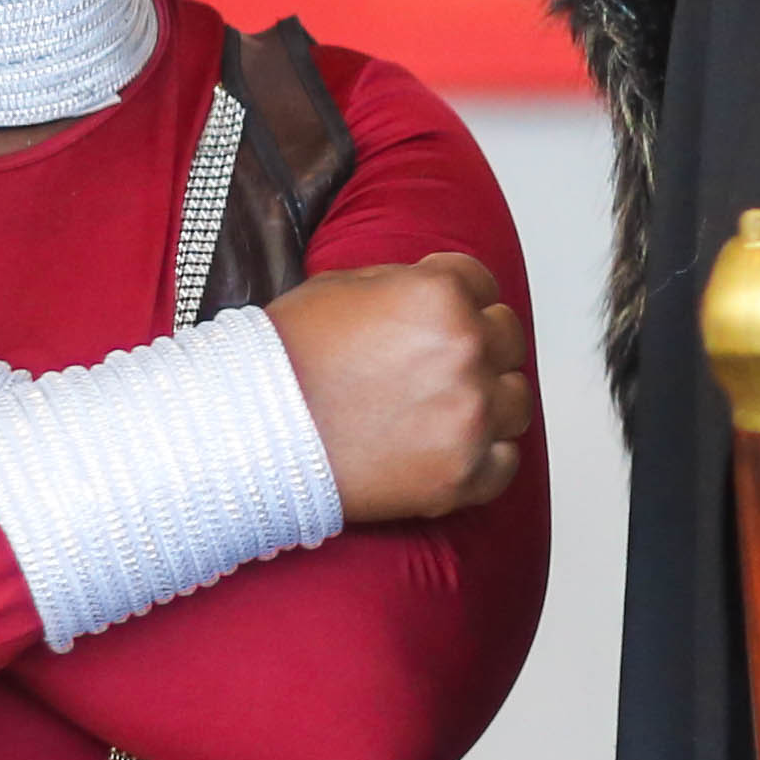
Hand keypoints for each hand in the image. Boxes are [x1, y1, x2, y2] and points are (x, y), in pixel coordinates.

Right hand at [273, 253, 530, 522]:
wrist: (243, 437)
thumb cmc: (282, 362)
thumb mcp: (340, 288)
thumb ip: (405, 284)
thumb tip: (439, 286)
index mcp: (439, 296)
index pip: (482, 285)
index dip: (456, 300)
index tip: (431, 321)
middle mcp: (466, 351)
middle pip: (507, 339)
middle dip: (477, 346)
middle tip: (432, 367)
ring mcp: (468, 417)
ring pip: (517, 401)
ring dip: (488, 401)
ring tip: (441, 410)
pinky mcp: (461, 476)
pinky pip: (505, 462)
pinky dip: (482, 458)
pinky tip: (445, 450)